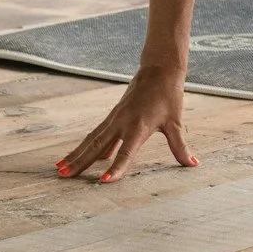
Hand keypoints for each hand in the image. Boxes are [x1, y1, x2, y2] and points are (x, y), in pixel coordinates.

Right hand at [57, 64, 195, 182]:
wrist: (159, 70)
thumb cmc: (169, 96)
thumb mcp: (176, 122)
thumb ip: (180, 146)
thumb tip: (193, 164)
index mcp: (139, 126)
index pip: (126, 152)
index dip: (116, 168)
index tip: (103, 181)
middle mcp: (122, 122)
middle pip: (97, 146)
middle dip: (80, 162)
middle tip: (64, 176)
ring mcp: (115, 118)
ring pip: (91, 140)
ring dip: (76, 154)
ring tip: (60, 169)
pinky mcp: (112, 116)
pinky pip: (95, 133)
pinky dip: (84, 146)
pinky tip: (77, 158)